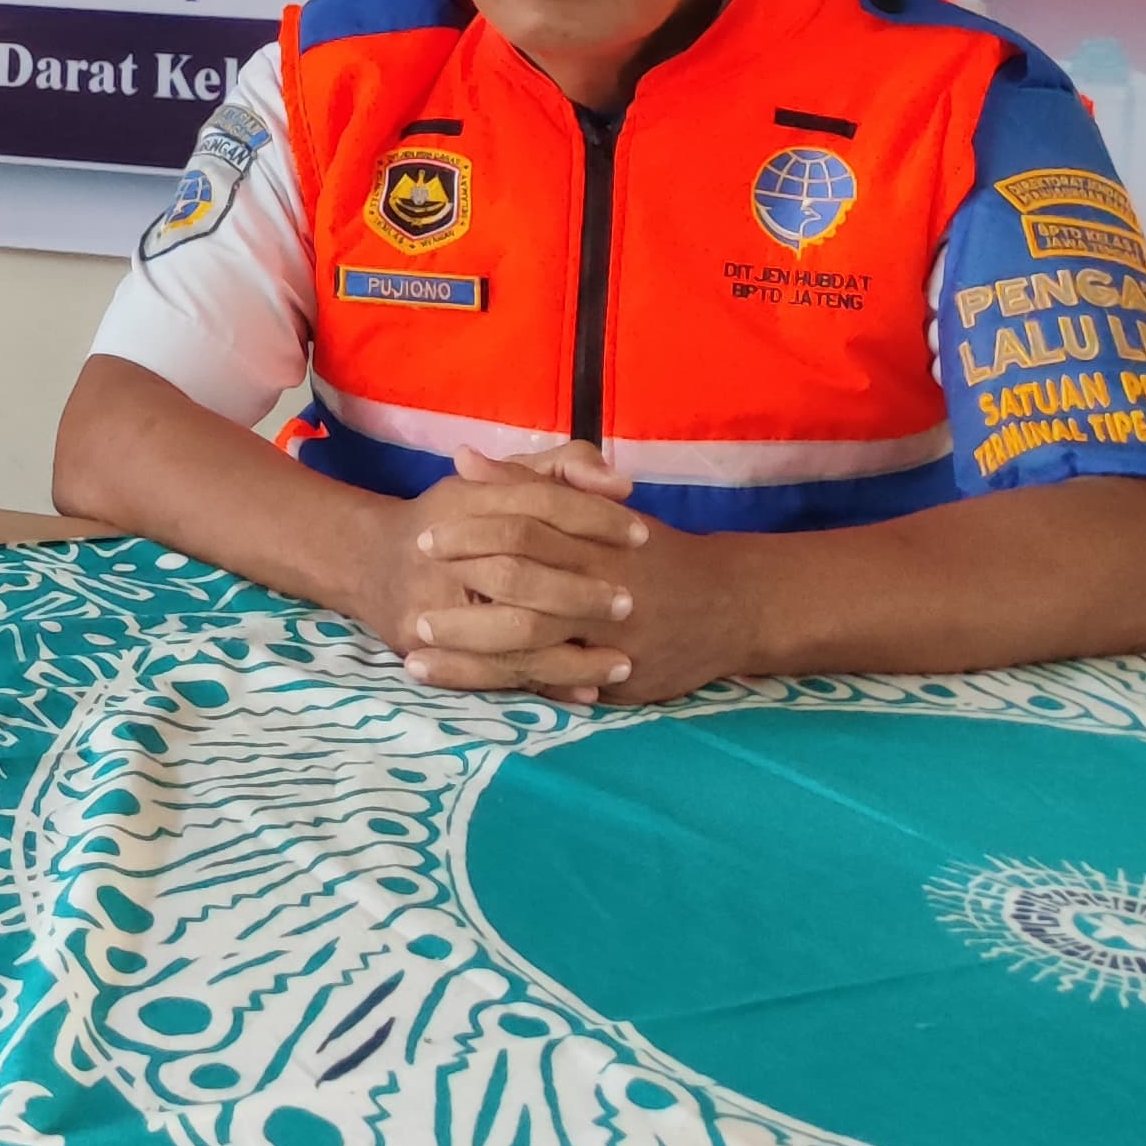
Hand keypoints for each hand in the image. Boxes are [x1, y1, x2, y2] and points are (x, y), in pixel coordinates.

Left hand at [385, 442, 762, 706]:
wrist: (732, 603)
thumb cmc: (647, 549)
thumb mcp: (596, 506)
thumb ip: (530, 481)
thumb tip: (463, 458)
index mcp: (591, 535)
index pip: (523, 527)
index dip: (470, 533)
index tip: (425, 537)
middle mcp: (600, 584)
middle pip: (520, 587)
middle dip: (461, 598)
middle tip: (413, 607)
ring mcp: (609, 635)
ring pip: (531, 642)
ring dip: (470, 651)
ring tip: (416, 656)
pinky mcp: (618, 678)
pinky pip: (554, 684)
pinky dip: (509, 686)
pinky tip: (466, 688)